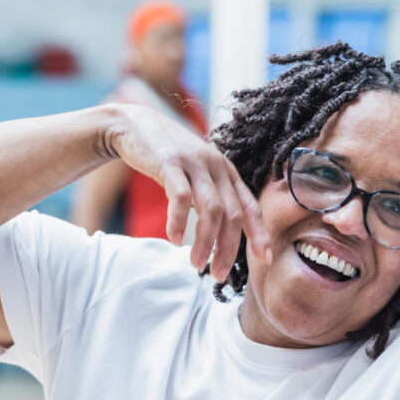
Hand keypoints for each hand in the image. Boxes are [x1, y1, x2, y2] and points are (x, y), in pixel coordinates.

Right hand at [106, 105, 266, 280]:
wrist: (135, 125)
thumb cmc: (169, 157)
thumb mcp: (198, 174)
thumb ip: (212, 197)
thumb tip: (223, 236)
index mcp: (227, 173)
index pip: (251, 207)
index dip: (260, 234)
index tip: (265, 260)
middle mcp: (216, 167)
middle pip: (232, 214)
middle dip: (228, 249)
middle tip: (219, 275)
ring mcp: (194, 163)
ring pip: (211, 209)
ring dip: (205, 242)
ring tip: (197, 264)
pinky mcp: (169, 162)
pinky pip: (180, 197)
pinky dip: (179, 221)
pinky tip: (175, 240)